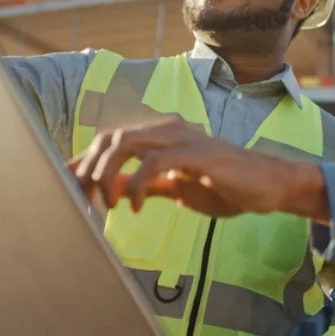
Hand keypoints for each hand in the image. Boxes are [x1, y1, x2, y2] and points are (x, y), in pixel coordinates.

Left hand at [65, 117, 330, 220]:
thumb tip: (112, 189)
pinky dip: (138, 184)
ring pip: (126, 142)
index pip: (110, 140)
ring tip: (107, 205)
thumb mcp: (177, 188)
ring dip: (107, 175)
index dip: (84, 162)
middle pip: (110, 137)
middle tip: (85, 204)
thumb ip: (145, 185)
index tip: (66, 189)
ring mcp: (183, 138)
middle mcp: (168, 128)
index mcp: (161, 135)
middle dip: (89, 170)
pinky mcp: (197, 153)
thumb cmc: (225, 186)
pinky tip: (138, 207)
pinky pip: (154, 161)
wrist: (268, 186)